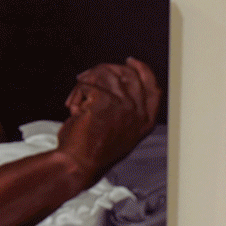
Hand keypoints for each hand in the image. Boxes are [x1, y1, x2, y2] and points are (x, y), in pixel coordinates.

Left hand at [57, 57, 160, 182]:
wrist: (78, 164)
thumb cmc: (93, 153)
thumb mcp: (121, 134)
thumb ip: (126, 111)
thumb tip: (117, 83)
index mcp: (144, 122)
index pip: (152, 87)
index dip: (142, 70)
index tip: (131, 62)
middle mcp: (136, 112)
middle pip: (127, 74)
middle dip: (104, 71)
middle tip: (88, 78)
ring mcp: (122, 105)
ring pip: (105, 74)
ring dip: (86, 82)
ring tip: (78, 98)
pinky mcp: (103, 100)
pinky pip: (87, 84)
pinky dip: (76, 93)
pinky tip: (73, 107)